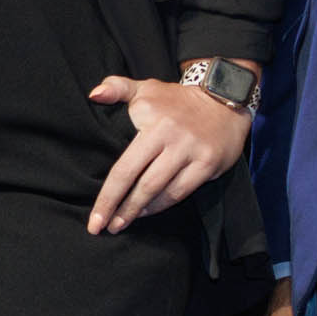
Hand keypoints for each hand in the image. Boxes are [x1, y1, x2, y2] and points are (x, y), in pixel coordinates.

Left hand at [84, 71, 251, 234]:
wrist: (224, 97)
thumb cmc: (176, 99)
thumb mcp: (146, 88)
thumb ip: (117, 88)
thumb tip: (93, 94)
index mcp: (152, 124)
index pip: (124, 168)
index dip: (108, 196)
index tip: (95, 218)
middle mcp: (172, 140)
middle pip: (142, 184)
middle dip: (121, 209)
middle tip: (105, 227)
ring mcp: (192, 153)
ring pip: (163, 191)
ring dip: (141, 211)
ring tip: (123, 222)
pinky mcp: (209, 164)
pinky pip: (182, 191)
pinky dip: (164, 204)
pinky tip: (149, 211)